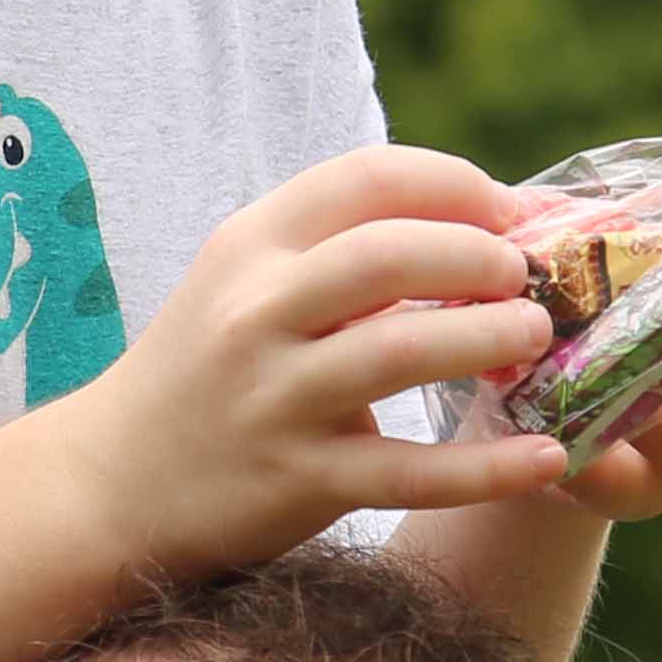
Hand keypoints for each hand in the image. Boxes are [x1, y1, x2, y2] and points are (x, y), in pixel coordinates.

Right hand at [51, 144, 573, 577]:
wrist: (110, 482)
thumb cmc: (207, 371)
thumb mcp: (249, 286)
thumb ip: (341, 254)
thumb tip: (479, 225)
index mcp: (251, 245)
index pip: (365, 178)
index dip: (455, 184)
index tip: (509, 211)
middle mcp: (256, 312)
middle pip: (388, 254)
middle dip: (478, 255)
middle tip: (527, 275)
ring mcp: (275, 397)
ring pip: (402, 352)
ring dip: (489, 339)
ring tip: (537, 338)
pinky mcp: (297, 481)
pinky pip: (411, 471)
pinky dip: (490, 467)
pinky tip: (551, 457)